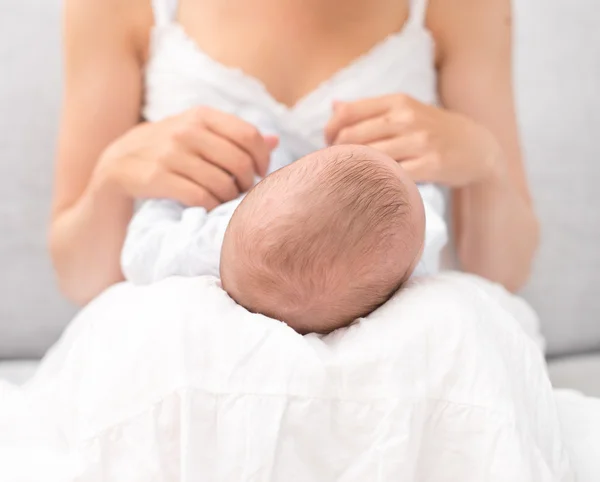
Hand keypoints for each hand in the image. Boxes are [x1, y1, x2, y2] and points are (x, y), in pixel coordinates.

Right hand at [94, 106, 277, 209]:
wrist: (116, 168)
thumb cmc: (168, 153)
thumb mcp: (198, 136)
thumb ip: (234, 137)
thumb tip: (275, 141)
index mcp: (200, 116)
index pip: (249, 136)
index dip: (262, 160)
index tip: (260, 175)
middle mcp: (185, 130)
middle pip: (239, 162)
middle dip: (247, 184)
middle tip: (242, 193)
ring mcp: (167, 153)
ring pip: (221, 182)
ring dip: (229, 198)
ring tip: (225, 202)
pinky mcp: (154, 177)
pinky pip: (198, 197)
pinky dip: (210, 207)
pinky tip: (208, 208)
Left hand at [324, 94, 503, 186]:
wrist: (478, 148)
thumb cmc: (433, 130)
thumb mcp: (406, 109)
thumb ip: (369, 109)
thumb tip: (334, 106)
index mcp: (397, 101)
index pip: (347, 113)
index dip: (329, 131)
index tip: (329, 145)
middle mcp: (406, 118)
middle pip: (352, 136)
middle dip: (337, 153)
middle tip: (338, 165)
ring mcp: (419, 141)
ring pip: (369, 156)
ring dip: (354, 169)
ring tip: (352, 176)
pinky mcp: (430, 165)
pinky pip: (392, 175)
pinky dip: (377, 180)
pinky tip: (373, 185)